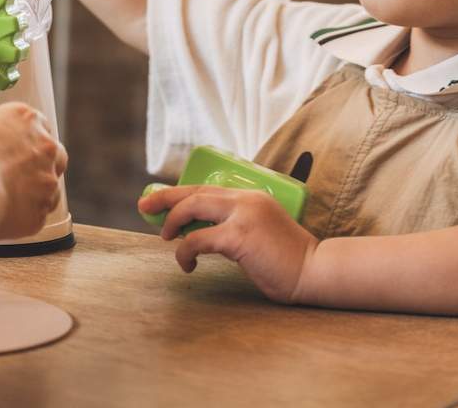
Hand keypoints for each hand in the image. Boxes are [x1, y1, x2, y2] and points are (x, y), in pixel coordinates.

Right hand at [0, 102, 67, 239]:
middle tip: (16, 178)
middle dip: (40, 167)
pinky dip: (22, 219)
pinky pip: (35, 217)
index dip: (25, 141)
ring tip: (3, 203)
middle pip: (55, 156)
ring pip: (49, 190)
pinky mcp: (40, 213)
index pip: (38, 126)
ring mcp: (47, 181)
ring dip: (33, 196)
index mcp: (27, 118)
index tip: (14, 151)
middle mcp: (45, 147)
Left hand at [137, 186, 319, 303]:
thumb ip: (236, 226)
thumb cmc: (287, 259)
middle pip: (195, 191)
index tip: (158, 199)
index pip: (208, 187)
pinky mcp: (240, 236)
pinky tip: (188, 265)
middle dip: (165, 199)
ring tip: (167, 239)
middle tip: (144, 208)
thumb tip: (202, 233)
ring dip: (173, 223)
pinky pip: (198, 239)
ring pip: (193, 208)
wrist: (314, 270)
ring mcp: (243, 215)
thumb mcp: (260, 232)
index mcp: (252, 196)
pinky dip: (184, 252)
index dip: (179, 192)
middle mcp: (246, 199)